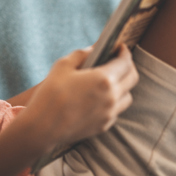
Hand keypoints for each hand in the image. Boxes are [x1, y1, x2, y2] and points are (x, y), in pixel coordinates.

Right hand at [22, 45, 138, 150]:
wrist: (42, 128)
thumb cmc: (50, 94)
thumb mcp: (62, 65)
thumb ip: (82, 54)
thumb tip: (94, 49)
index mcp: (104, 79)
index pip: (125, 62)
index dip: (124, 52)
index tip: (120, 47)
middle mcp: (112, 97)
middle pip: (133, 78)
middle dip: (128, 66)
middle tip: (118, 60)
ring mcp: (109, 114)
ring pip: (128, 96)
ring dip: (123, 85)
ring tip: (110, 80)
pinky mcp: (104, 126)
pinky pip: (116, 110)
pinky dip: (113, 102)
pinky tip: (100, 98)